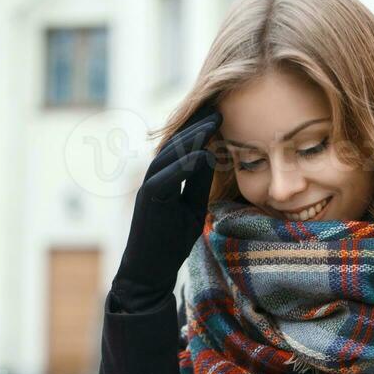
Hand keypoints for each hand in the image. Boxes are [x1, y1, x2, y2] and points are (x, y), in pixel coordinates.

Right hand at [111, 99, 222, 311]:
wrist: (150, 272)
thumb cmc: (170, 243)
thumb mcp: (192, 208)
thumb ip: (199, 183)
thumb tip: (213, 156)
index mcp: (167, 176)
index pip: (186, 146)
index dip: (204, 128)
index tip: (225, 110)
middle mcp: (155, 176)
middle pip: (177, 141)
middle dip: (198, 122)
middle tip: (220, 101)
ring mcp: (149, 186)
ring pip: (171, 154)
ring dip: (193, 136)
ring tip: (215, 119)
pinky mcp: (148, 200)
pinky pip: (167, 177)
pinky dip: (184, 164)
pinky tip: (202, 153)